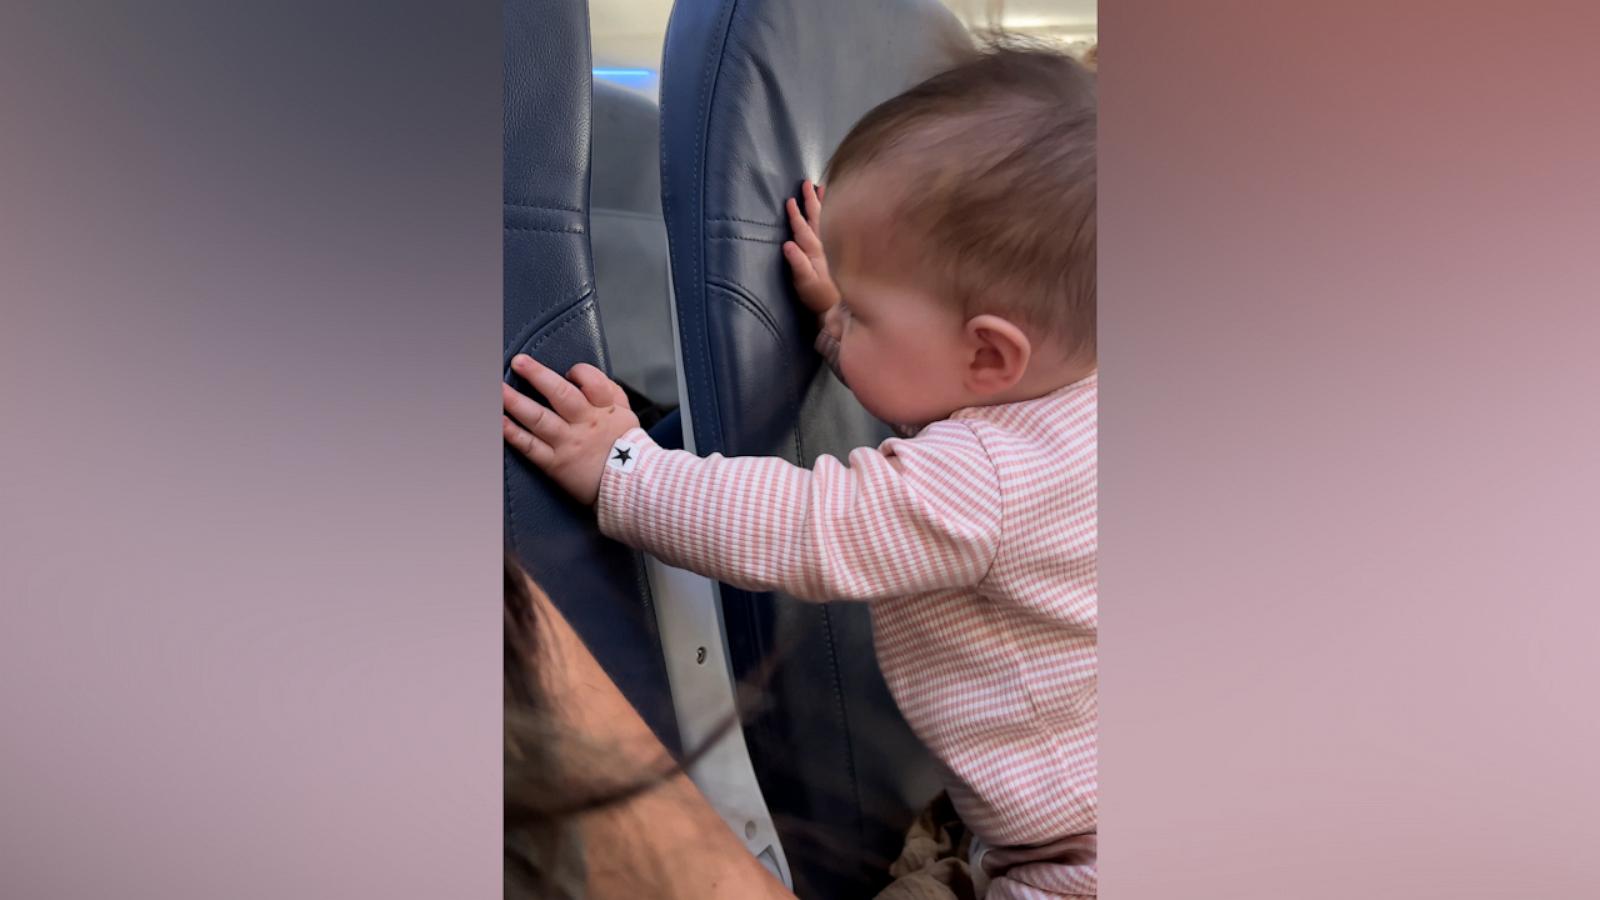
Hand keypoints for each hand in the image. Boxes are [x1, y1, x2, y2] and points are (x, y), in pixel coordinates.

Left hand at [502, 355, 639, 505]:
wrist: (629, 486)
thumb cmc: (627, 449)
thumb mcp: (626, 414)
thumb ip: (609, 391)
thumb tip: (584, 374)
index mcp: (603, 410)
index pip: (592, 383)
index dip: (580, 372)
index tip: (569, 371)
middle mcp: (584, 424)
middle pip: (560, 395)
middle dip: (538, 375)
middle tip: (519, 361)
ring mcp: (567, 444)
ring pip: (539, 418)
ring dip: (516, 402)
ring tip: (499, 388)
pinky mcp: (555, 463)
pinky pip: (531, 447)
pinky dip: (514, 434)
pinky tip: (500, 422)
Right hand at [782, 179, 840, 317]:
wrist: (839, 306)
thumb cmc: (818, 296)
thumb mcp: (804, 283)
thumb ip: (797, 264)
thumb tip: (787, 244)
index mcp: (814, 250)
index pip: (802, 229)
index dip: (795, 215)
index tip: (790, 200)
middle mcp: (824, 244)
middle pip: (816, 218)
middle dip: (810, 200)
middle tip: (806, 183)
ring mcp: (830, 246)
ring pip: (825, 219)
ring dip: (821, 203)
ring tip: (820, 187)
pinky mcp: (835, 249)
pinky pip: (831, 225)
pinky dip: (831, 213)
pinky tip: (831, 207)